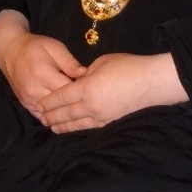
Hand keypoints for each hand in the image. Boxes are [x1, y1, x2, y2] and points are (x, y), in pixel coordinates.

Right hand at [0, 9, 85, 117]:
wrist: (10, 51)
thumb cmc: (34, 47)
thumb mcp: (54, 47)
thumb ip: (69, 62)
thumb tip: (85, 74)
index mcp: (43, 75)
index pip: (68, 91)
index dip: (81, 91)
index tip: (90, 88)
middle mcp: (35, 90)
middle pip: (61, 104)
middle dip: (74, 102)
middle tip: (85, 98)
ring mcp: (29, 100)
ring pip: (52, 113)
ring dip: (64, 110)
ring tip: (75, 105)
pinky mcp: (25, 104)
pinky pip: (42, 116)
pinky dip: (53, 115)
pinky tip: (62, 111)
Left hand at [36, 52, 187, 133]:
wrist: (152, 82)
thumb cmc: (128, 67)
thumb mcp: (101, 63)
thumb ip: (85, 73)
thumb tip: (78, 80)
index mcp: (86, 88)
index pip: (61, 97)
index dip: (49, 101)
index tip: (39, 103)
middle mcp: (91, 105)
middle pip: (65, 113)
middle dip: (51, 115)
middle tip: (40, 116)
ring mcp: (101, 116)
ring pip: (76, 123)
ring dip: (61, 125)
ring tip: (51, 126)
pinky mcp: (110, 121)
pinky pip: (89, 126)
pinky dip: (77, 127)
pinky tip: (72, 128)